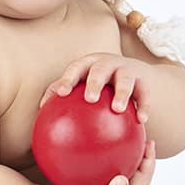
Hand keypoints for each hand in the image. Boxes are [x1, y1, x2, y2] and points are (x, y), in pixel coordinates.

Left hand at [39, 52, 153, 124]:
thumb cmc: (98, 85)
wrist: (134, 75)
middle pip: (100, 70)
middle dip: (95, 82)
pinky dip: (144, 106)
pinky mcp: (144, 82)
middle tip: (90, 98)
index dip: (68, 78)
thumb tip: (40, 111)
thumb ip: (64, 95)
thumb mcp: (82, 84)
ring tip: (117, 109)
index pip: (76, 68)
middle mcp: (108, 64)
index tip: (62, 92)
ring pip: (125, 80)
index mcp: (89, 65)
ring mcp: (127, 71)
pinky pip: (144, 94)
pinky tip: (142, 120)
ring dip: (122, 93)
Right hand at [74, 139, 157, 184]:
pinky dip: (96, 154)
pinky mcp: (94, 182)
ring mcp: (109, 184)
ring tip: (113, 131)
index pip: (145, 172)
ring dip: (117, 148)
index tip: (150, 142)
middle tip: (135, 130)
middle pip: (134, 163)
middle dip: (136, 147)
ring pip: (117, 162)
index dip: (149, 157)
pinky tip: (87, 141)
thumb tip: (120, 181)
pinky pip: (98, 164)